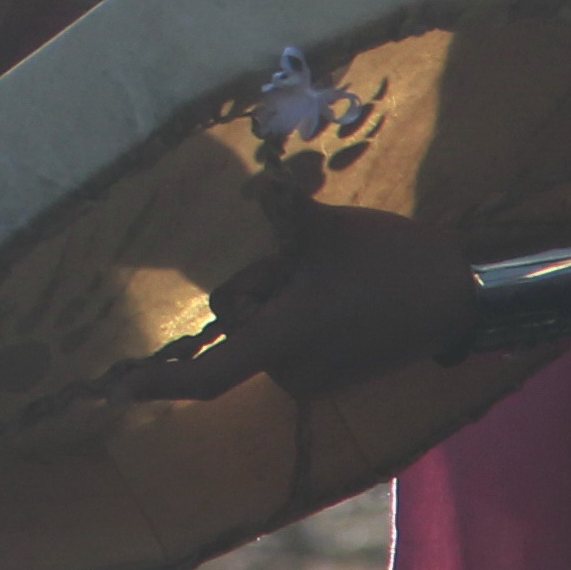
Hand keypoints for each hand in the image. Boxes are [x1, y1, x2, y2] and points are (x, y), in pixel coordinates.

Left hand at [165, 173, 472, 402]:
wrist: (454, 294)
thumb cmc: (386, 260)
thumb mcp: (327, 229)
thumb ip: (284, 208)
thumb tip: (260, 179)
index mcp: (280, 341)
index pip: (207, 374)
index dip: (159, 382)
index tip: (116, 390)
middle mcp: (288, 372)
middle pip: (238, 323)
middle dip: (260, 287)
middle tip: (305, 262)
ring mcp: (311, 381)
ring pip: (263, 331)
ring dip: (281, 302)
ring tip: (331, 280)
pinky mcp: (331, 381)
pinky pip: (288, 344)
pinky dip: (298, 318)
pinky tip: (341, 297)